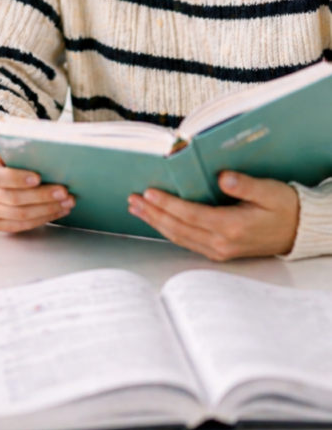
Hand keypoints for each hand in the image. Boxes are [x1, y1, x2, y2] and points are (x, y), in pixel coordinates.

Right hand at [0, 139, 74, 231]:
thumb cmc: (1, 155)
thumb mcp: (4, 144)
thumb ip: (17, 144)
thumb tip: (39, 142)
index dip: (18, 179)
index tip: (39, 178)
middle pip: (11, 198)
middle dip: (41, 196)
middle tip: (64, 192)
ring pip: (17, 215)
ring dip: (45, 210)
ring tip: (66, 203)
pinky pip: (19, 226)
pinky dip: (40, 220)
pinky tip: (57, 211)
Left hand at [128, 171, 298, 260]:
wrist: (297, 231)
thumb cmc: (283, 208)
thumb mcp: (269, 191)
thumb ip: (245, 185)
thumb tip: (222, 178)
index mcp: (232, 227)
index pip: (190, 215)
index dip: (168, 204)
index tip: (149, 192)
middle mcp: (222, 242)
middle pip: (178, 228)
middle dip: (153, 213)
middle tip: (132, 199)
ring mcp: (219, 250)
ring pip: (179, 237)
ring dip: (156, 222)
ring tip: (136, 208)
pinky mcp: (218, 251)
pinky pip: (187, 241)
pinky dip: (168, 230)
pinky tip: (156, 220)